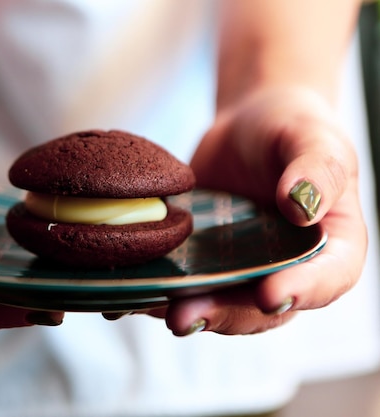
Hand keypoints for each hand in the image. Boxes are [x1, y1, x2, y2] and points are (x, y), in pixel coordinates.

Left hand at [151, 86, 364, 334]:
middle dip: (224, 315)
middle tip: (186, 317)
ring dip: (185, 311)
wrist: (248, 127)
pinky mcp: (203, 263)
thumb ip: (316, 168)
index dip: (302, 292)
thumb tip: (301, 206)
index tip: (269, 294)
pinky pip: (183, 284)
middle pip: (262, 309)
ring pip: (218, 304)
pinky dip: (156, 291)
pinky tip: (126, 294)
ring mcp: (241, 271)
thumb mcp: (312, 137)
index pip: (328, 279)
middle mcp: (287, 270)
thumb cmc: (291, 128)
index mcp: (331, 246)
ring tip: (151, 309)